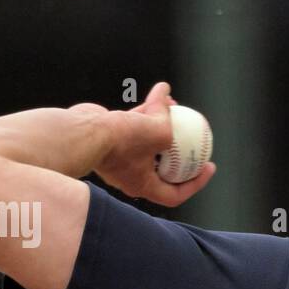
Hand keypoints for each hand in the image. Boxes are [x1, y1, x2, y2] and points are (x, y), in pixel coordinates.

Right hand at [74, 82, 216, 206]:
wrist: (79, 132)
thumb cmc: (119, 140)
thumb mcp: (158, 133)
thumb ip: (168, 120)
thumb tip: (169, 97)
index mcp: (143, 185)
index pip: (175, 193)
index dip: (196, 182)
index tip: (208, 166)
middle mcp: (131, 174)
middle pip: (164, 167)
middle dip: (181, 150)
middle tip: (196, 138)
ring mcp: (120, 157)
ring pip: (149, 142)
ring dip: (164, 124)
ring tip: (178, 108)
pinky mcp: (111, 138)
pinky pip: (135, 127)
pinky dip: (147, 114)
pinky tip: (160, 95)